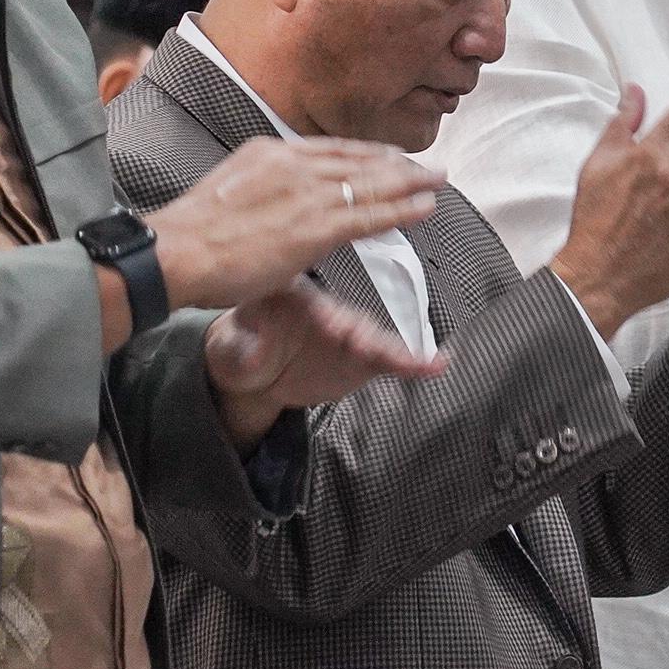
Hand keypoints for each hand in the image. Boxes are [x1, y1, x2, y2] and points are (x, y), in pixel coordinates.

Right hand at [148, 139, 440, 313]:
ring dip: (410, 183)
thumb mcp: (229, 193)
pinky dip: (401, 211)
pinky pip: (369, 215)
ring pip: (371, 184)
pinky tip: (424, 209)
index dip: (365, 154)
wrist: (174, 252)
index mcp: (268, 153)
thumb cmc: (191, 236)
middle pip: (357, 159)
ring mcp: (306, 194)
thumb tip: (275, 208)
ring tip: (438, 182)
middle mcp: (292, 165)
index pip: (330, 149)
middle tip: (427, 167)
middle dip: (396, 163)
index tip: (388, 157)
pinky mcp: (315, 227)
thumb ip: (260, 194)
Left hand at [203, 282, 446, 446]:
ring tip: (424, 363)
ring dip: (397, 351)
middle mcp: (329, 313)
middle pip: (350, 321)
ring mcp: (349, 335)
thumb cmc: (240, 342)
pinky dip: (414, 364)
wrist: (255, 367)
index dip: (324, 316)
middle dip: (362, 335)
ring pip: (376, 341)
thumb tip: (250, 351)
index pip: (313, 305)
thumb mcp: (231, 343)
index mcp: (297, 302)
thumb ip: (243, 345)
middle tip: (370, 347)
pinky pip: (389, 360)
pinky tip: (437, 366)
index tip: (333, 327)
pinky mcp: (362, 359)